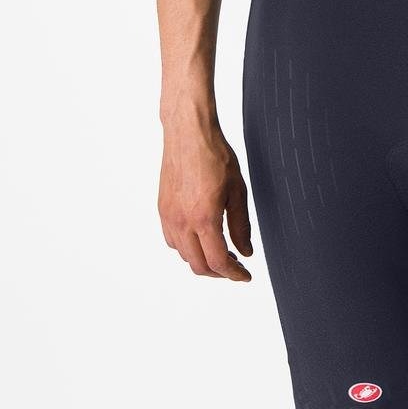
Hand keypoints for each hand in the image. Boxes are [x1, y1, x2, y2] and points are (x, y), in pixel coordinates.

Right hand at [158, 119, 254, 280]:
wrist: (188, 133)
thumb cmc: (214, 155)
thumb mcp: (237, 190)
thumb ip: (241, 225)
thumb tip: (245, 251)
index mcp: (204, 218)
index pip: (217, 262)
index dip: (234, 274)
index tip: (245, 275)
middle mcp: (182, 221)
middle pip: (198, 265)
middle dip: (219, 272)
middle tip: (235, 265)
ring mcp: (169, 216)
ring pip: (184, 255)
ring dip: (202, 260)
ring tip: (221, 250)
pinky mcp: (162, 209)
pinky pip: (172, 240)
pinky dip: (187, 247)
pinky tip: (201, 237)